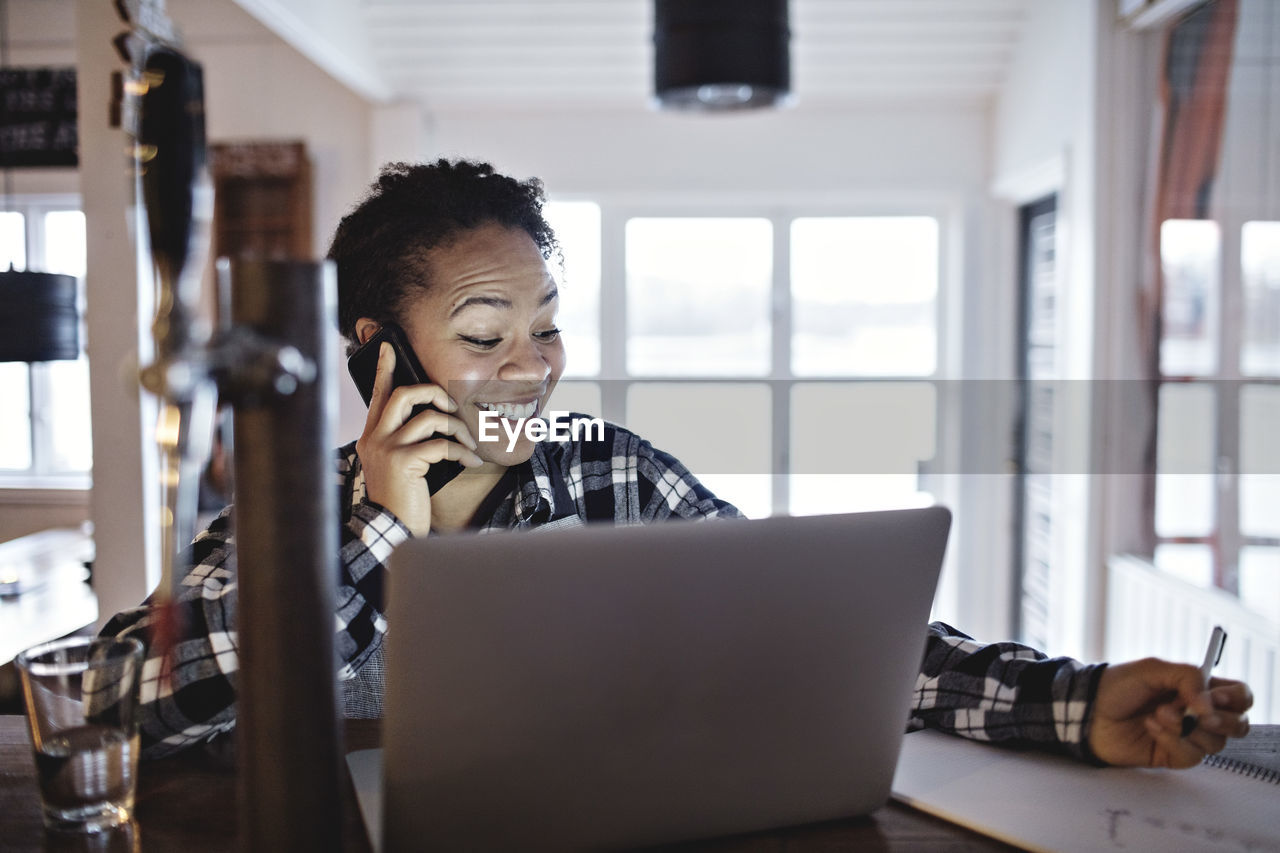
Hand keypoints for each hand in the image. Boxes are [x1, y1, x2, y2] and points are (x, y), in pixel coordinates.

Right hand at [355, 342, 482, 535]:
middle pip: (404, 394)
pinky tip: (471, 463)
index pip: (377, 395)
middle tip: (453, 407)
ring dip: (458, 428)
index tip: (388, 347)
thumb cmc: (401, 500)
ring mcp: (387, 448)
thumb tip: (433, 421)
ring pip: (429, 417)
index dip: (384, 369)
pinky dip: (462, 452)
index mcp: (371, 437)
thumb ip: (406, 443)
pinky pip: (442, 444)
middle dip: (435, 393)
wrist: (391, 530)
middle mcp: (374, 438)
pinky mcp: (403, 462)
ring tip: (469, 444)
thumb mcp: (398, 466)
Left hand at [1087, 657, 1252, 767]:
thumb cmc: (1118, 685)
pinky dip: (1172, 741)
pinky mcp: (1173, 755)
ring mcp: (1187, 736)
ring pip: (1215, 743)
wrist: (1089, 709)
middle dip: (1222, 721)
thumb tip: (1210, 705)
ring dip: (1186, 727)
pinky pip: (1191, 756)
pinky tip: (1150, 727)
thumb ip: (1187, 677)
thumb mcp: (1153, 669)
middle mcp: (1198, 714)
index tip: (1214, 697)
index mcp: (1198, 689)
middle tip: (1197, 714)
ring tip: (1157, 714)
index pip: (1238, 696)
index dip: (1235, 698)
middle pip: (1238, 724)